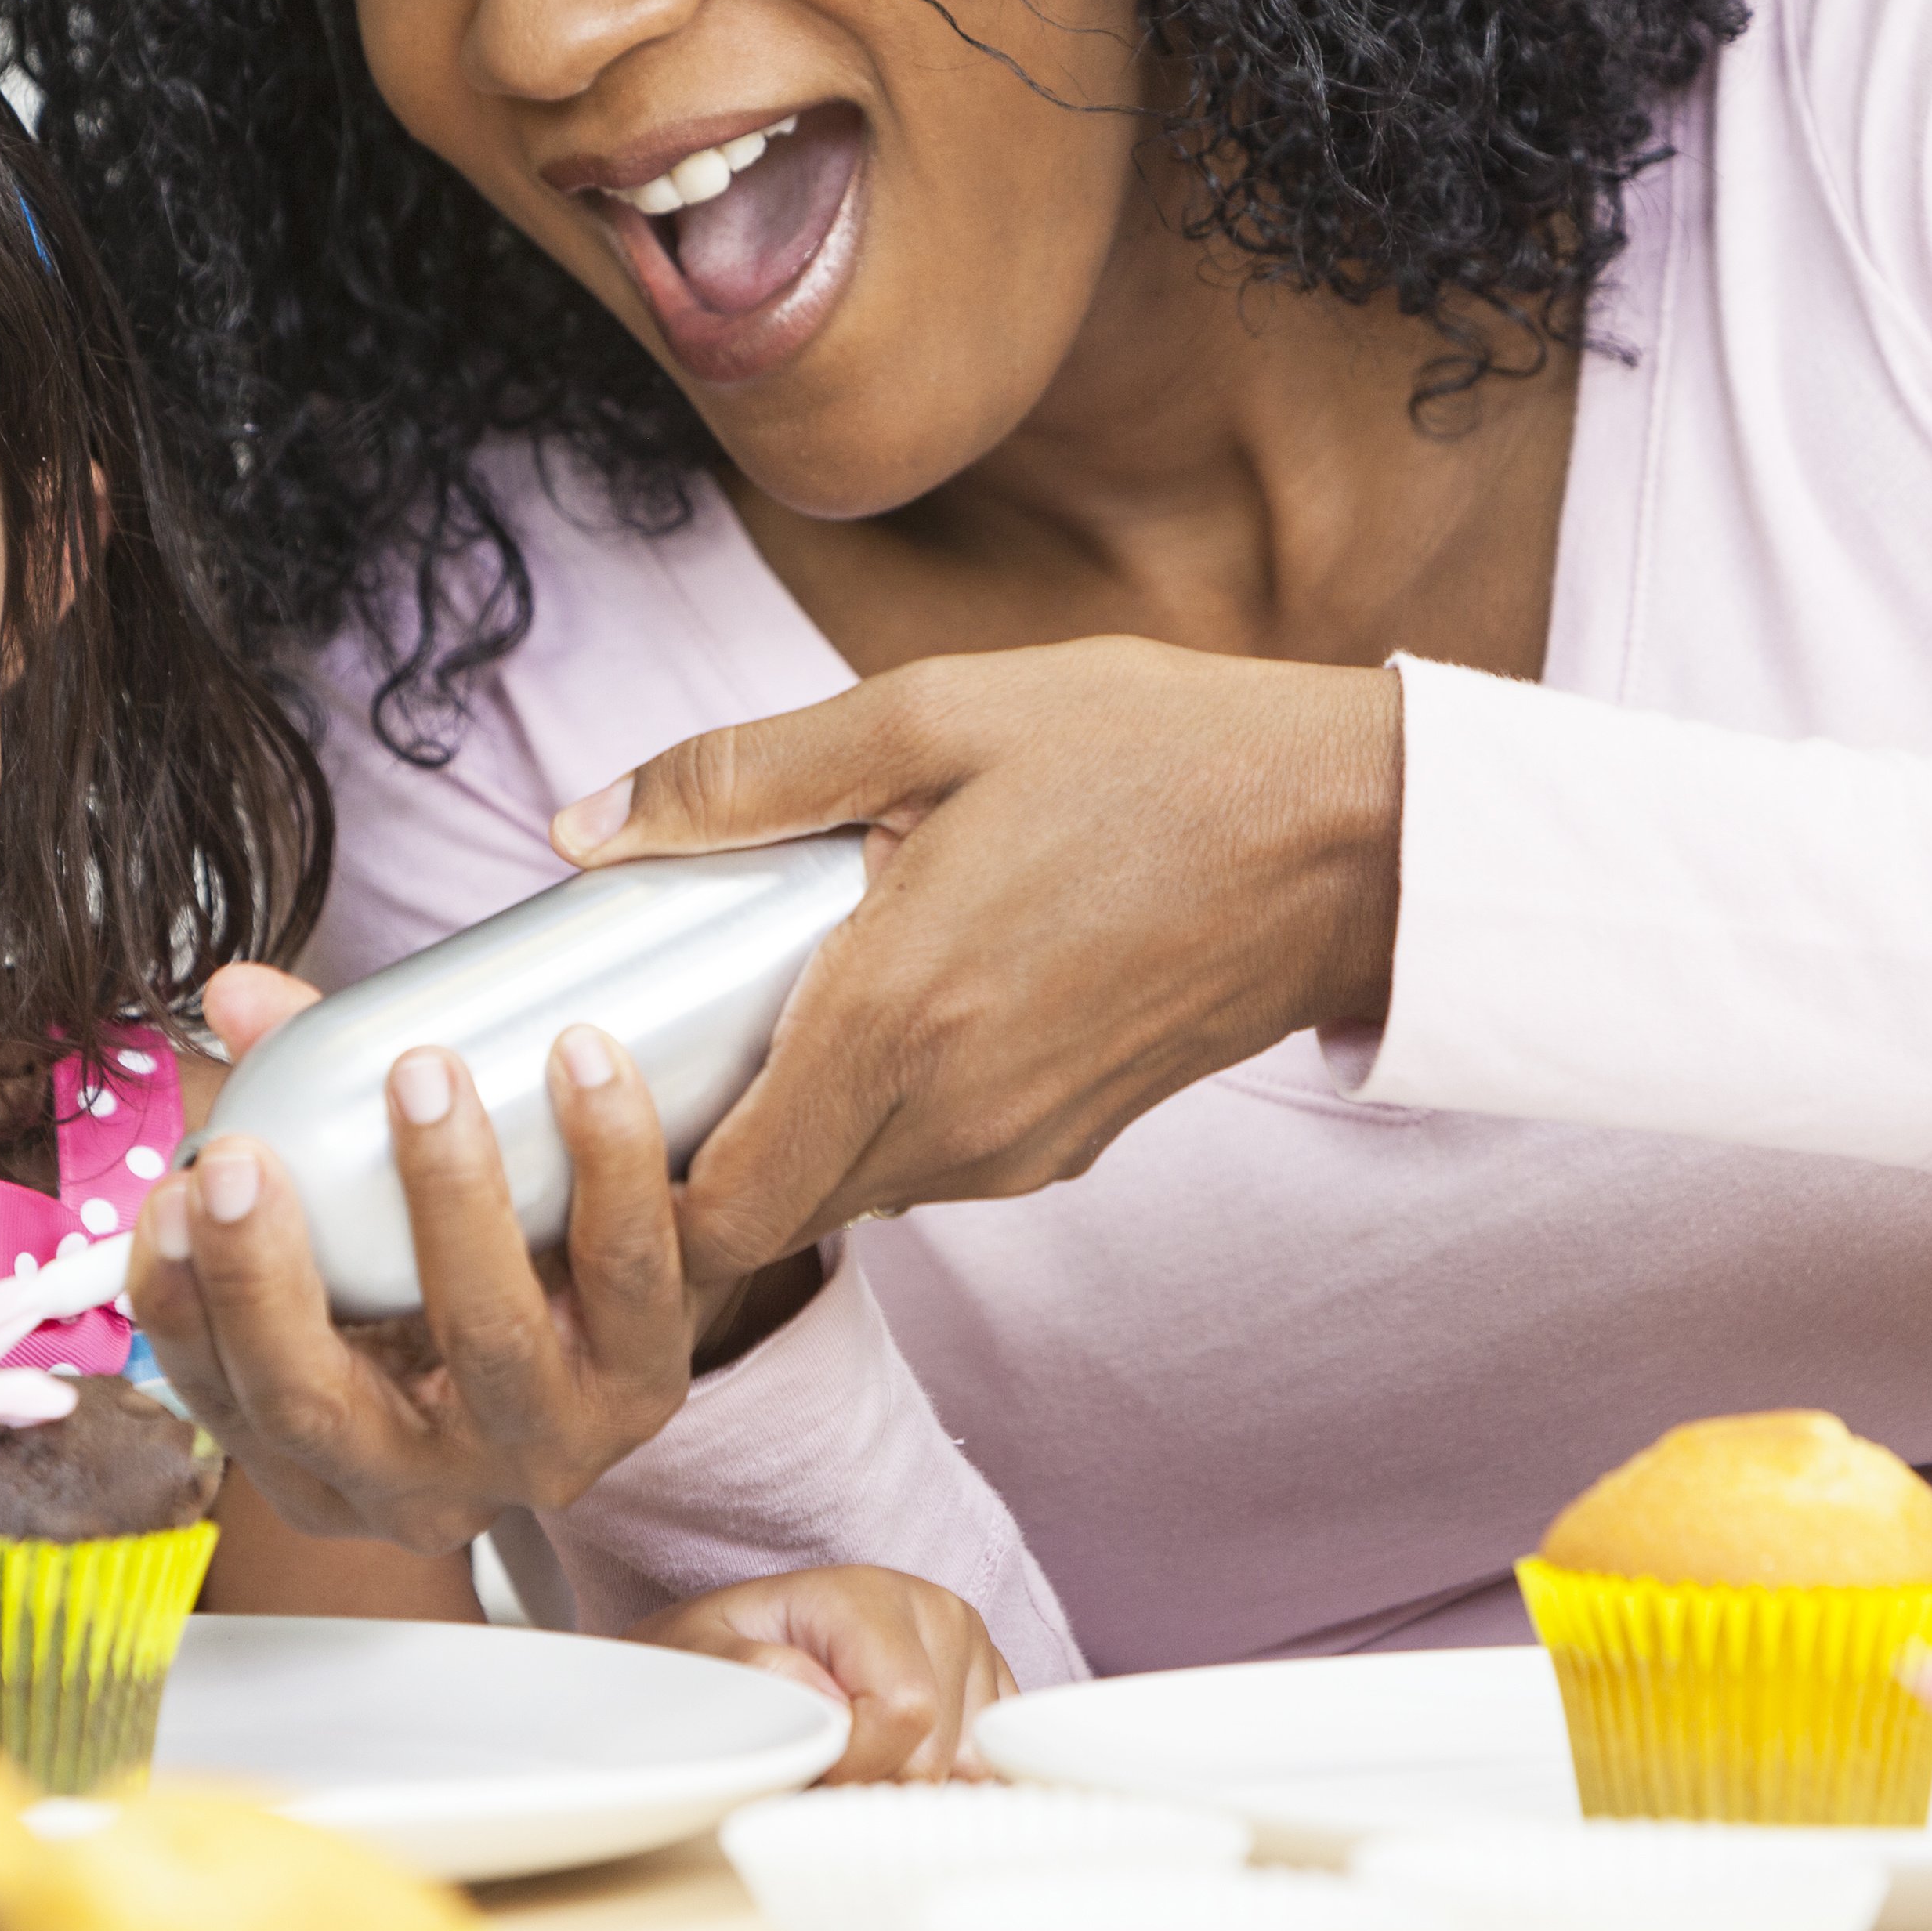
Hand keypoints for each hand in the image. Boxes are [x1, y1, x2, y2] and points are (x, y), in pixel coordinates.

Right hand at [131, 972, 711, 1551]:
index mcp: (318, 1460)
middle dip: (262, 1280)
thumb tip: (240, 994)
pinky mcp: (648, 1388)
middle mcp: (418, 1485)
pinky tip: (586, 1069)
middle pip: (317, 1405)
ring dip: (447, 1197)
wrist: (611, 1330)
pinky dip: (610, 1167)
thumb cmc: (446, 1275)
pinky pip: (632, 1280)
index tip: (165, 1192)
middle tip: (239, 1156)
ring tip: (422, 1071)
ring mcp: (538, 1445)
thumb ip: (294, 1101)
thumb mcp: (353, 1227)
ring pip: (486, 1338)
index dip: (179, 1308)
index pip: (221, 1402)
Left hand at [554, 636, 1399, 1281]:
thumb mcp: (931, 713)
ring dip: (783, 1139)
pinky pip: (925, 1166)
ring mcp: (1019, 1147)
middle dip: (689, 1167)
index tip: (585, 1113)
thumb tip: (580, 825)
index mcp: (900, 1019)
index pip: (722, 1205)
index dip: (632, 1193)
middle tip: (635, 1059)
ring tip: (739, 1022)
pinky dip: (868, 1122)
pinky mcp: (1066, 1145)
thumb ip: (742, 775)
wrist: (1351, 837)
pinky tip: (862, 1016)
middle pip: (770, 1217)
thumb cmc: (1149, 754)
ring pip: (847, 1195)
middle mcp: (956, 1117)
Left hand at [628, 1568, 1011, 1782]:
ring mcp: (972, 1645)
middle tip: (823, 1765)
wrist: (741, 1641)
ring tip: (857, 1756)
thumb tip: (829, 1703)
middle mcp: (934, 1609)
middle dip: (874, 1782)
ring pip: (970, 1767)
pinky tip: (897, 1761)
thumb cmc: (721, 1657)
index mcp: (866, 1594)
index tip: (806, 1766)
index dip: (852, 1766)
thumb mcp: (700, 1654)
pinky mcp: (990, 1681)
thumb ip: (752, 1671)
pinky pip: (994, 1762)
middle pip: (937, 1753)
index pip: (904, 1712)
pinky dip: (947, 1782)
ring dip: (908, 1785)